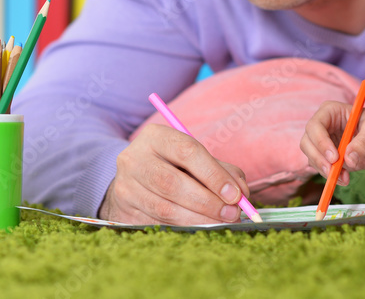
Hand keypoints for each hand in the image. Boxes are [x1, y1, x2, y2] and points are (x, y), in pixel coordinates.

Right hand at [98, 123, 251, 225]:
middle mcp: (134, 159)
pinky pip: (158, 223)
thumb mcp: (196, 158)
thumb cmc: (173, 165)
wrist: (134, 178)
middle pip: (172, 183)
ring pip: (165, 208)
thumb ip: (222, 171)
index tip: (235, 195)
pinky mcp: (124, 211)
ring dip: (198, 219)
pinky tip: (200, 227)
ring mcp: (125, 186)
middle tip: (231, 213)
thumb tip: (241, 192)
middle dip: (207, 202)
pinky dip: (183, 227)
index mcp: (155, 136)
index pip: (186, 151)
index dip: (213, 174)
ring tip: (221, 222)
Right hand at [301, 103, 364, 184]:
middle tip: (333, 171)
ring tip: (345, 178)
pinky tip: (345, 179)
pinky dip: (331, 177)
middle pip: (308, 142)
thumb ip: (363, 142)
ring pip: (312, 157)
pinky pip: (323, 169)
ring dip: (325, 170)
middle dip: (318, 158)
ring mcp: (326, 143)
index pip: (315, 125)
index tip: (334, 157)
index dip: (321, 141)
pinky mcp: (331, 158)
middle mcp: (324, 127)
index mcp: (332, 112)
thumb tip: (349, 159)